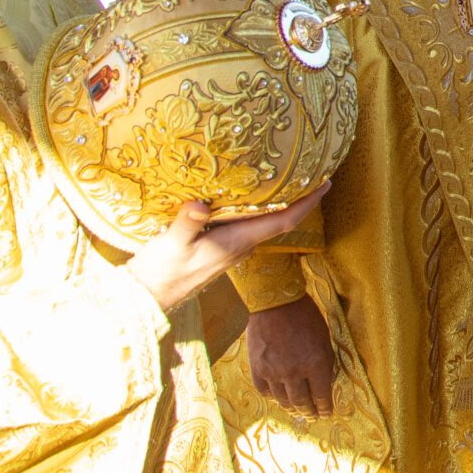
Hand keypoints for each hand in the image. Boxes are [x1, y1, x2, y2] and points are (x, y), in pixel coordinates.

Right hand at [124, 184, 327, 314]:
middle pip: (280, 221)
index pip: (282, 222)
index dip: (306, 204)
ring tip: (291, 178)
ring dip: (281, 204)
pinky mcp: (219, 250)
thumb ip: (187, 223)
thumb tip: (200, 203)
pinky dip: (258, 210)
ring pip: (264, 224)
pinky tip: (252, 197)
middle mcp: (240, 247)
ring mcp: (230, 250)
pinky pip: (248, 227)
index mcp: (236, 243)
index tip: (325, 184)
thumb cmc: (159, 273)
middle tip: (315, 173)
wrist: (147, 299)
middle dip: (300, 199)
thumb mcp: (170, 245)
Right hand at [246, 295, 337, 416]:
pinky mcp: (257, 368)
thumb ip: (324, 361)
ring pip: (283, 400)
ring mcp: (273, 372)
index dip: (325, 407)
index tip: (326, 413)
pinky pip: (265, 391)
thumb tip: (323, 381)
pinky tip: (277, 398)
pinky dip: (273, 397)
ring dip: (291, 408)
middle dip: (309, 411)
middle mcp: (294, 372)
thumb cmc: (305, 315)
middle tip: (312, 417)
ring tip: (296, 410)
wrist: (274, 301)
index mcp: (316, 363)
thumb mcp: (323, 337)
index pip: (322, 395)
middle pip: (302, 402)